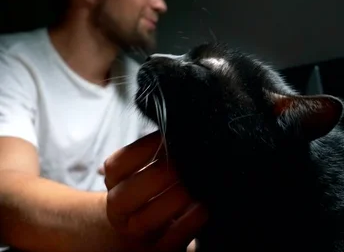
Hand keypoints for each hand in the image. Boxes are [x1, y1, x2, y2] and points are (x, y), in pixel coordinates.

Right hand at [103, 131, 207, 251]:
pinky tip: (201, 208)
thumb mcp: (150, 169)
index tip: (166, 137)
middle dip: (157, 177)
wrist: (149, 227)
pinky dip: (187, 224)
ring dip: (171, 201)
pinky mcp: (160, 249)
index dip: (141, 150)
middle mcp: (121, 211)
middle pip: (124, 196)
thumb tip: (182, 130)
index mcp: (116, 184)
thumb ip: (160, 152)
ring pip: (143, 222)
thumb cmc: (157, 187)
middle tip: (181, 165)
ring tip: (191, 187)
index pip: (115, 166)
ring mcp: (137, 233)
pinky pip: (169, 242)